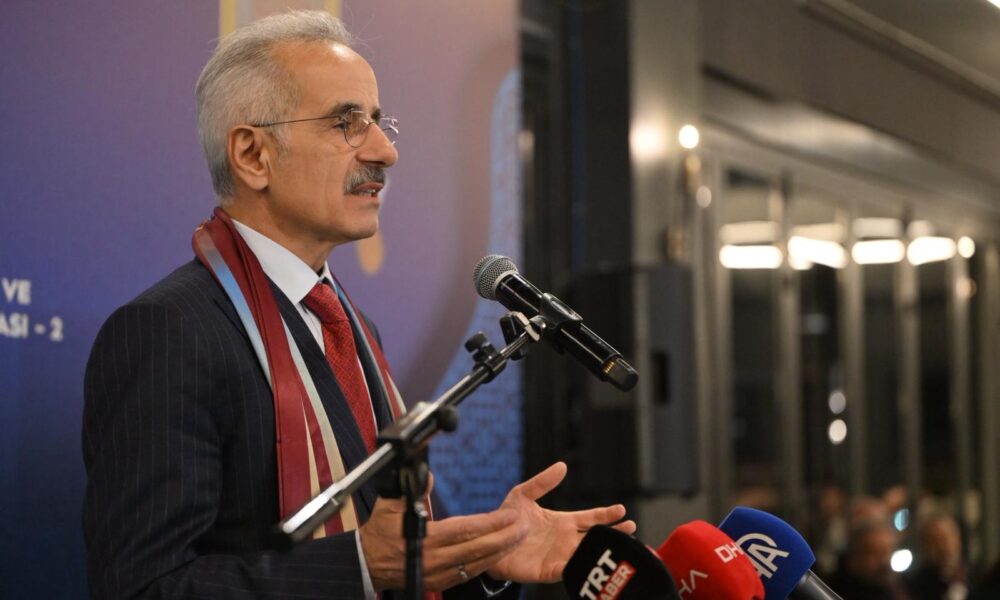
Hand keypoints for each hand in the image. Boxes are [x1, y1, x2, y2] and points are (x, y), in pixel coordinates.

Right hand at [358, 475, 525, 591]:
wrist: (368, 564)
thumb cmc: (379, 535)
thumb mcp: (388, 506)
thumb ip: (411, 489)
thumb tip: (427, 472)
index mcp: (425, 538)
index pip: (465, 529)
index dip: (489, 523)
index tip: (509, 515)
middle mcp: (435, 558)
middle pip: (477, 548)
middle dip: (504, 538)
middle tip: (524, 527)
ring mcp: (439, 573)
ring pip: (477, 563)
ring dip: (500, 551)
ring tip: (518, 539)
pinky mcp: (440, 581)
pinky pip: (469, 574)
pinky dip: (486, 564)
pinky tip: (499, 554)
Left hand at [487, 462, 636, 583]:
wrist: (488, 542)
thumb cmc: (507, 518)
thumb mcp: (522, 494)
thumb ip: (542, 482)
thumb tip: (562, 465)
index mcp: (563, 521)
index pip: (590, 517)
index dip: (606, 514)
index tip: (621, 509)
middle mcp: (565, 540)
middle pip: (595, 537)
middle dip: (614, 534)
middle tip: (631, 530)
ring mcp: (560, 556)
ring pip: (587, 555)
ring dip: (602, 552)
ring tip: (618, 549)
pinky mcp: (549, 571)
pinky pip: (569, 571)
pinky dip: (580, 568)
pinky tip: (590, 565)